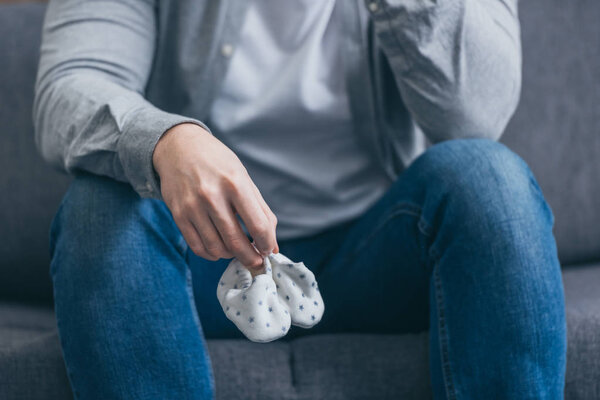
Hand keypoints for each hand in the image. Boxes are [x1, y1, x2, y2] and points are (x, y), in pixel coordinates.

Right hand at [152, 123, 277, 268]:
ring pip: (216, 248)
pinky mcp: (178, 214)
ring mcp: (193, 206)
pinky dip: (212, 254)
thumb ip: (261, 212)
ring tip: (237, 251)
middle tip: (257, 262)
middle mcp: (213, 195)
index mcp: (235, 183)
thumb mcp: (244, 178)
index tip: (268, 249)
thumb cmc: (218, 163)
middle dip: (251, 259)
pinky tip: (219, 249)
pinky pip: (197, 246)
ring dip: (231, 256)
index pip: (258, 226)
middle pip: (236, 242)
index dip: (266, 244)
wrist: (179, 147)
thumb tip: (273, 246)